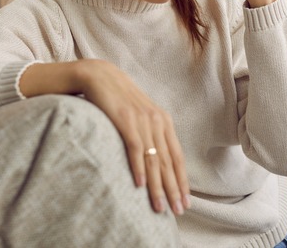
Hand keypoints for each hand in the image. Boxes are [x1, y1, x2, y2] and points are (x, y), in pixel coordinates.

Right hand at [77, 59, 189, 215]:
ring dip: (157, 185)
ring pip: (154, 159)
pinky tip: (140, 184)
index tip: (186, 200)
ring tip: (160, 205)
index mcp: (164, 121)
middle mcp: (157, 121)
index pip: (177, 156)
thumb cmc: (119, 99)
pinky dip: (138, 167)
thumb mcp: (140, 116)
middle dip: (174, 188)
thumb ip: (151, 133)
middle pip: (168, 161)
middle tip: (178, 210)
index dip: (182, 180)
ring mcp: (142, 120)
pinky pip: (135, 147)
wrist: (100, 76)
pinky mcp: (125, 119)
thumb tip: (157, 159)